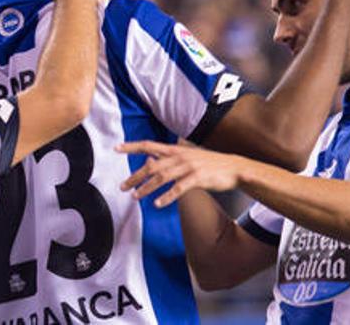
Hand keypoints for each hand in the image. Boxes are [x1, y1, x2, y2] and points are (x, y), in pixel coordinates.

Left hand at [116, 141, 244, 207]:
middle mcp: (179, 156)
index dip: (132, 146)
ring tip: (135, 197)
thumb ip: (167, 159)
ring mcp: (189, 167)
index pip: (148, 145)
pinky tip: (157, 203)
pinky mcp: (198, 178)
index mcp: (175, 149)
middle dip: (135, 176)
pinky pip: (179, 188)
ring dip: (147, 188)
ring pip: (162, 177)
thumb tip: (148, 160)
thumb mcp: (186, 156)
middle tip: (123, 187)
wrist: (234, 167)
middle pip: (152, 165)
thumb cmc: (208, 163)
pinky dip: (167, 196)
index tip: (116, 148)